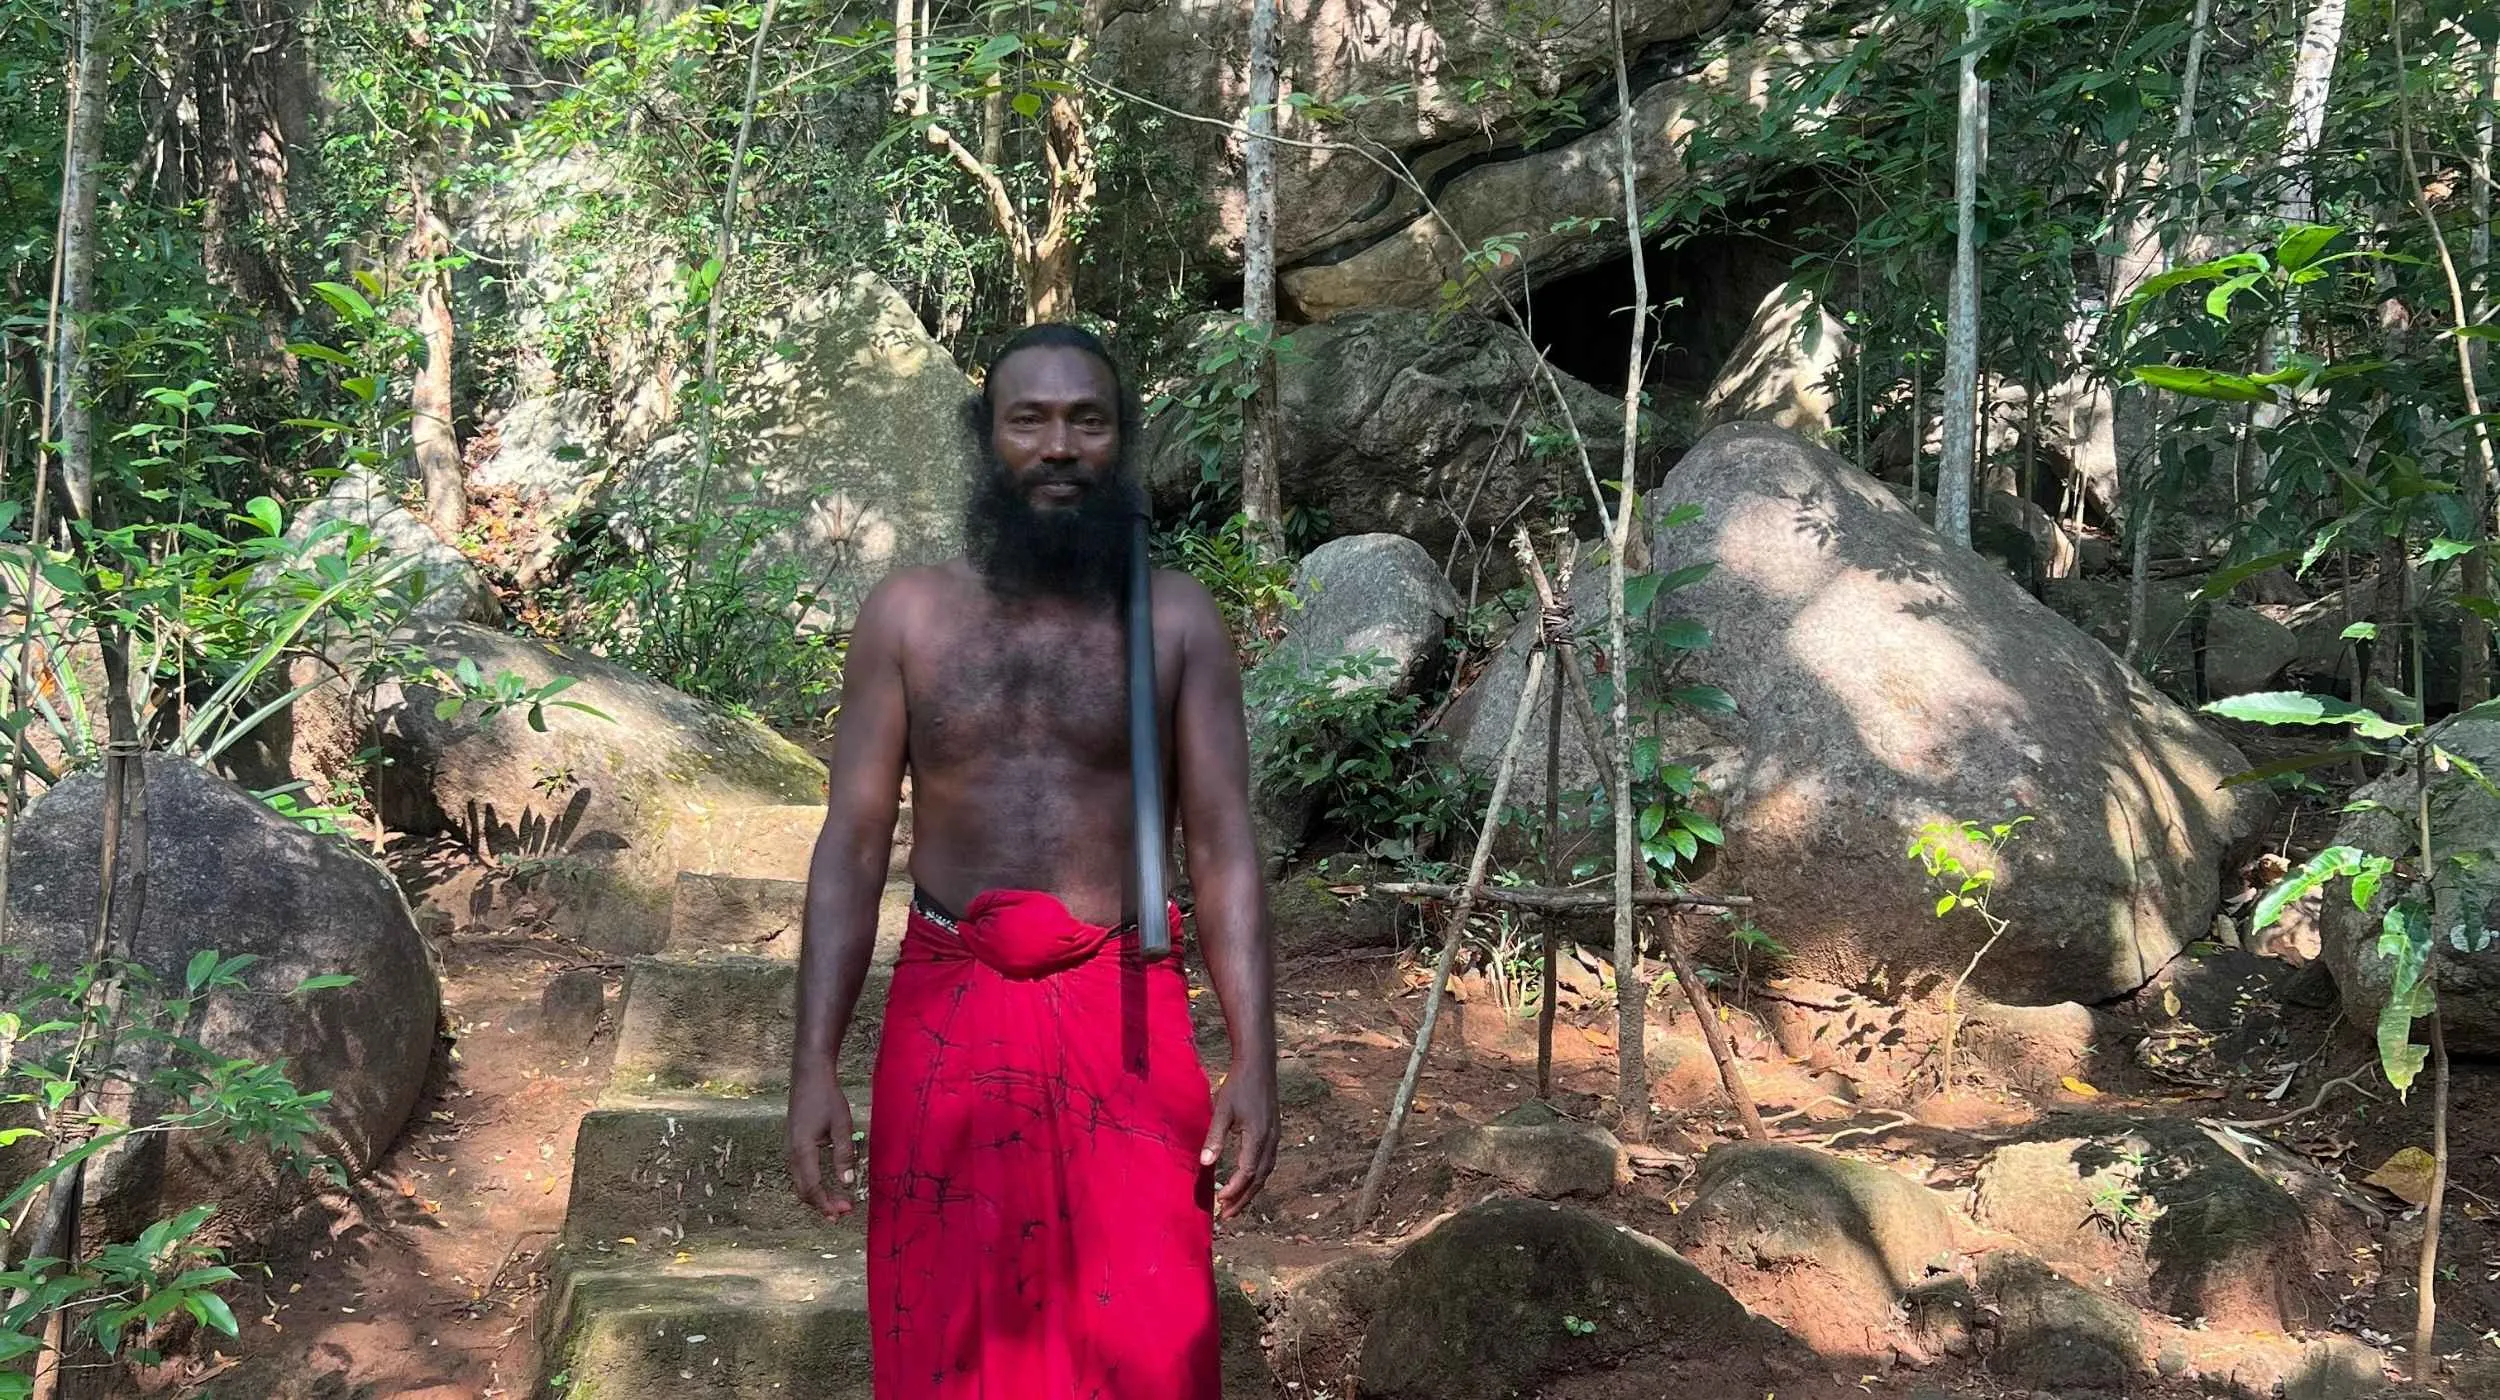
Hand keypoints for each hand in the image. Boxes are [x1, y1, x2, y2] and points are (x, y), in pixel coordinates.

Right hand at [786, 1063, 857, 1220]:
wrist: (809, 1075)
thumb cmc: (827, 1097)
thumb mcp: (842, 1125)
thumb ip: (844, 1155)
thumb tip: (848, 1183)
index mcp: (803, 1150)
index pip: (812, 1188)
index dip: (826, 1204)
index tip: (842, 1214)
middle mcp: (792, 1153)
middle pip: (803, 1190)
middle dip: (822, 1205)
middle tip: (843, 1211)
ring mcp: (790, 1149)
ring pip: (800, 1182)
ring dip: (817, 1195)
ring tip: (838, 1202)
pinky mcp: (793, 1144)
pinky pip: (800, 1172)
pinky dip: (812, 1184)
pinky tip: (826, 1185)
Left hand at [1199, 1058, 1277, 1220]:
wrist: (1259, 1064)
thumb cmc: (1238, 1085)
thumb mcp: (1222, 1110)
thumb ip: (1214, 1138)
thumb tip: (1205, 1164)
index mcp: (1258, 1136)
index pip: (1246, 1172)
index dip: (1233, 1190)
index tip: (1219, 1203)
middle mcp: (1270, 1139)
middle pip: (1259, 1178)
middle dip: (1243, 1199)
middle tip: (1227, 1216)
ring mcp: (1275, 1136)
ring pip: (1265, 1172)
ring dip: (1251, 1190)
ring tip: (1235, 1204)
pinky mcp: (1274, 1132)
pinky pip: (1268, 1161)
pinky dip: (1257, 1176)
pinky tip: (1247, 1180)